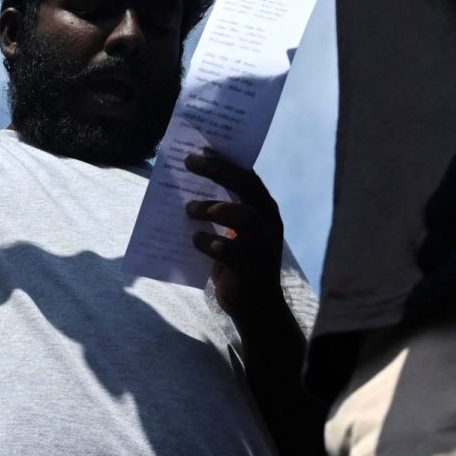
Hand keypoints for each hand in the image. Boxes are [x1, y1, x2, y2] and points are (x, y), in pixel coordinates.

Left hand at [185, 152, 286, 324]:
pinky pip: (228, 249)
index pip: (248, 176)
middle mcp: (268, 223)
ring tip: (189, 208)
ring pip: (243, 216)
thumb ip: (220, 210)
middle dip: (218, 171)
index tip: (202, 148)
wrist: (255, 307)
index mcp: (264, 210)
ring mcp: (263, 245)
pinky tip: (194, 240)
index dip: (226, 161)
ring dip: (212, 207)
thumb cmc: (237, 262)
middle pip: (247, 187)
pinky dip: (207, 241)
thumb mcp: (232, 232)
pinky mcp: (251, 268)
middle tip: (190, 162)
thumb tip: (186, 184)